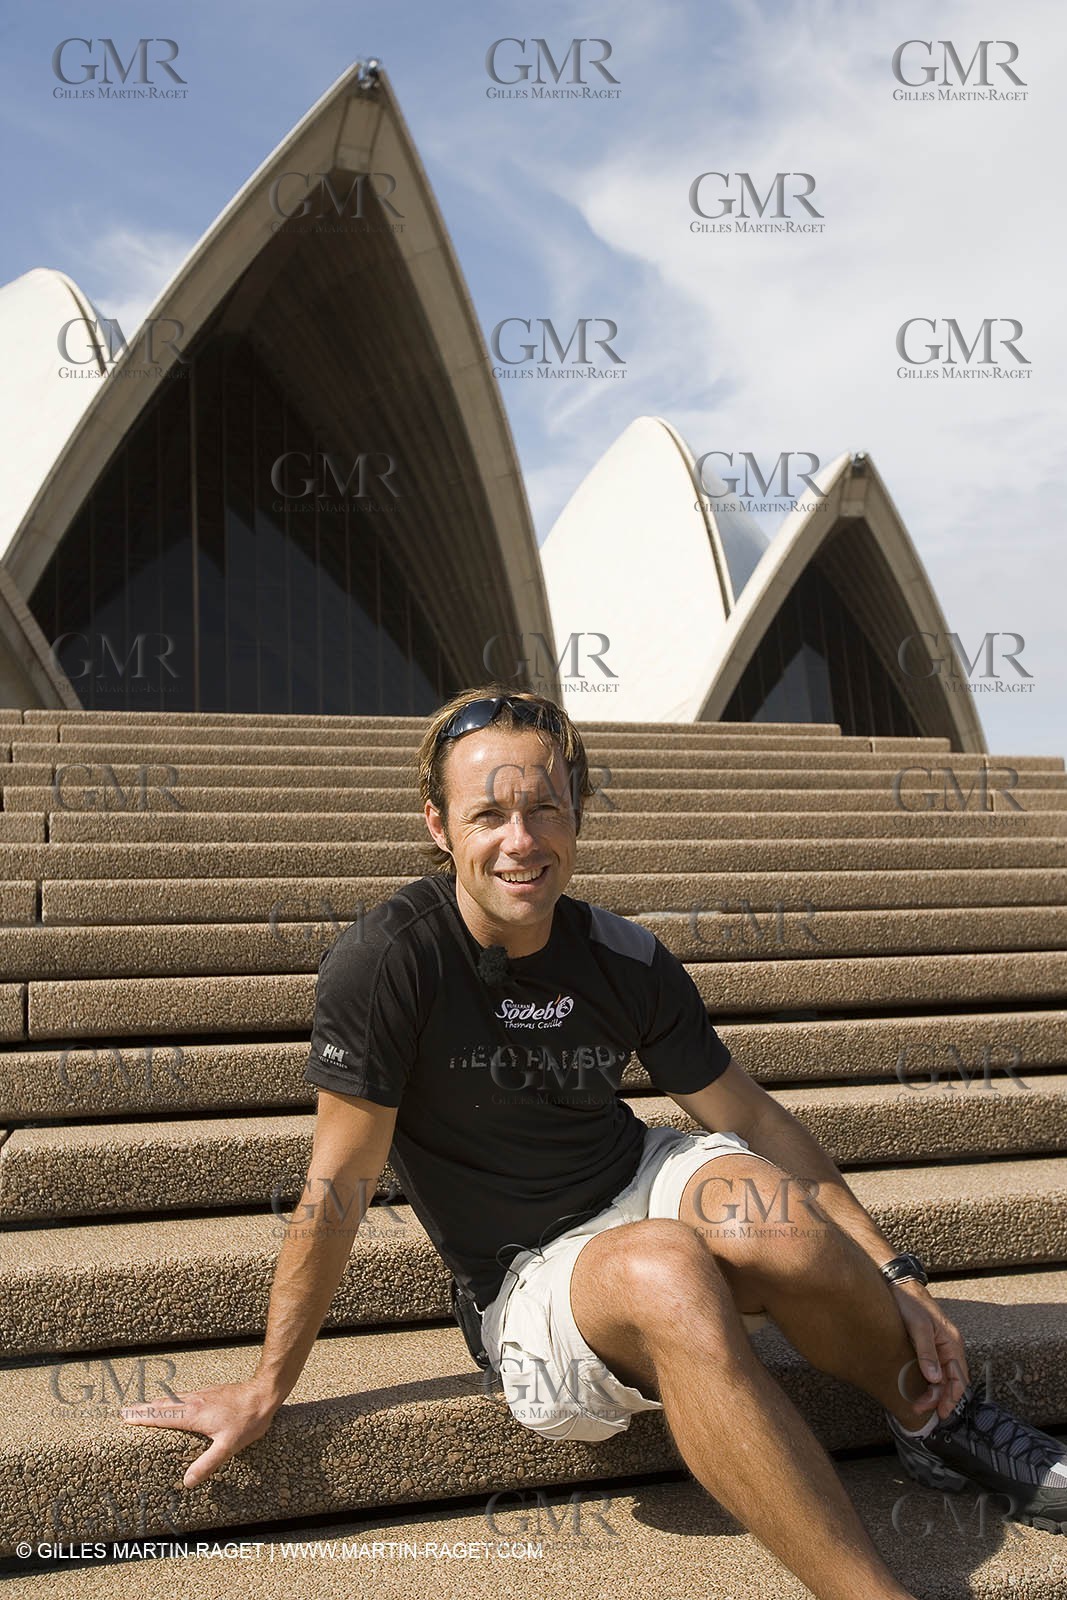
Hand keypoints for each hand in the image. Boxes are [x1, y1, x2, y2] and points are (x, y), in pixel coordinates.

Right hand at [120, 1381, 279, 1486]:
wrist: (263, 1394)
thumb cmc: (247, 1421)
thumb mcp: (228, 1446)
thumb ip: (207, 1464)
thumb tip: (187, 1482)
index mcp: (194, 1415)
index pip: (162, 1416)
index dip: (143, 1417)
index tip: (126, 1417)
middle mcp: (194, 1402)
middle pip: (163, 1405)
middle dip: (143, 1408)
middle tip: (125, 1411)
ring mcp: (202, 1395)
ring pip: (172, 1399)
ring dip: (155, 1403)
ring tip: (143, 1407)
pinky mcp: (210, 1392)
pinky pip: (183, 1396)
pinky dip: (170, 1400)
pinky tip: (173, 1403)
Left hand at [891, 1281, 969, 1420]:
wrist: (897, 1283)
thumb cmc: (910, 1302)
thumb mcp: (918, 1326)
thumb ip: (927, 1352)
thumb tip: (935, 1379)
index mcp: (952, 1342)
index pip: (959, 1378)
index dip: (951, 1397)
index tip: (940, 1412)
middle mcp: (949, 1346)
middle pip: (951, 1380)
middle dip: (940, 1398)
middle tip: (920, 1409)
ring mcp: (939, 1345)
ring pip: (943, 1376)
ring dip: (934, 1392)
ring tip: (919, 1404)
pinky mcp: (928, 1344)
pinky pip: (934, 1368)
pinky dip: (929, 1382)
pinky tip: (920, 1388)